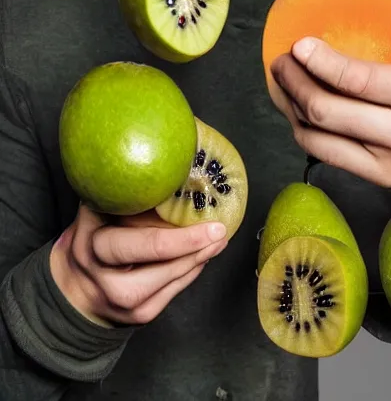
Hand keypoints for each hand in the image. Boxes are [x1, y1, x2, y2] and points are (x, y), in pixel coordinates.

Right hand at [50, 204, 226, 326]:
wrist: (74, 288)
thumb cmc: (92, 238)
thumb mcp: (95, 213)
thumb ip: (121, 196)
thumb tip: (167, 170)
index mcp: (95, 248)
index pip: (141, 244)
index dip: (180, 236)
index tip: (208, 221)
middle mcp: (107, 280)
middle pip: (161, 265)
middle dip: (194, 247)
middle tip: (220, 231)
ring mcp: (124, 303)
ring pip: (171, 280)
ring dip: (198, 258)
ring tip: (218, 240)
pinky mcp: (140, 316)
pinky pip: (173, 292)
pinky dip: (190, 272)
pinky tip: (202, 256)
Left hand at [270, 37, 390, 196]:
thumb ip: (369, 71)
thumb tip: (309, 52)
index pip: (361, 80)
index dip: (322, 62)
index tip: (300, 45)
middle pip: (328, 110)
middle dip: (295, 82)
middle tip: (281, 63)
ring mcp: (385, 164)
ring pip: (317, 133)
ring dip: (290, 104)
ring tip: (283, 82)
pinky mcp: (369, 179)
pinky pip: (319, 151)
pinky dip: (300, 127)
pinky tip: (294, 109)